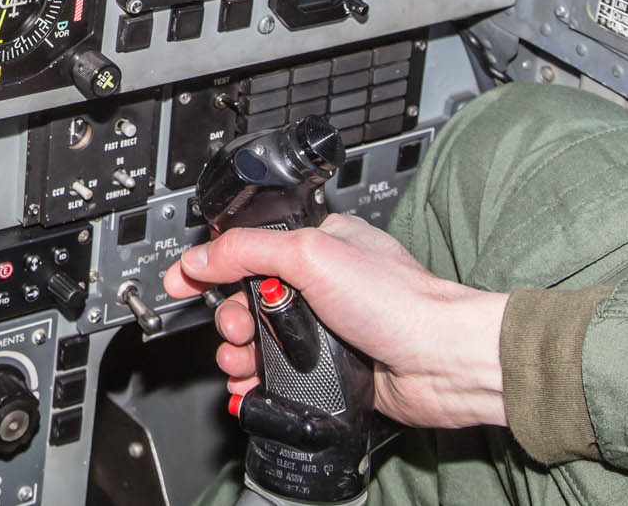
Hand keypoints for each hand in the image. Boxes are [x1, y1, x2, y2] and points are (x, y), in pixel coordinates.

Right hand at [163, 213, 508, 429]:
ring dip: (238, 351)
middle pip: (247, 297)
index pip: (248, 246)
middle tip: (232, 328)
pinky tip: (252, 385)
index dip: (211, 265)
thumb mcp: (312, 256)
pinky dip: (259, 380)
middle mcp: (322, 283)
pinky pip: (280, 374)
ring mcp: (327, 327)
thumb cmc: (400, 303)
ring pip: (261, 339)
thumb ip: (249, 251)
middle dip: (227, 316)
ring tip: (240, 359)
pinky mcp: (332, 367)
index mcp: (319, 243)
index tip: (183, 282)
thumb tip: (200, 258)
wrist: (444, 363)